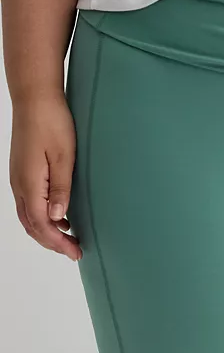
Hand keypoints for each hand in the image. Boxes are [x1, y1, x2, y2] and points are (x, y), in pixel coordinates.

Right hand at [9, 94, 81, 261]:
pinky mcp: (23, 171)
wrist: (35, 100)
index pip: (42, 225)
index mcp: (30, 184)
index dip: (58, 243)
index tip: (76, 253)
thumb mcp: (63, 156)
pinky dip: (43, 216)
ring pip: (30, 216)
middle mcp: (20, 185)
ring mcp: (19, 178)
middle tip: (75, 251)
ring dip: (47, 231)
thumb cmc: (52, 123)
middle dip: (53, 242)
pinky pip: (30, 203)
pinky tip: (60, 216)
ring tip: (69, 239)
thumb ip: (60, 188)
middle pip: (33, 225)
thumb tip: (59, 218)